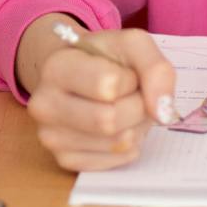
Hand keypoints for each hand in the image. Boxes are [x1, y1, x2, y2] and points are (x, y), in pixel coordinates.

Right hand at [16, 14, 178, 172]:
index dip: (130, 79)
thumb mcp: (133, 45)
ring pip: (116, 143)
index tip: (123, 73)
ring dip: (135, 127)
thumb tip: (162, 113)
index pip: (108, 85)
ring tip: (124, 108)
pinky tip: (117, 128)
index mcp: (56, 67)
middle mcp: (44, 104)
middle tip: (132, 95)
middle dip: (137, 107)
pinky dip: (127, 146)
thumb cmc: (105, 58)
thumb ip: (156, 69)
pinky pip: (114, 161)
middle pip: (110, 120)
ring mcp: (51, 136)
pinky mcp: (64, 160)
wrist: (78, 73)